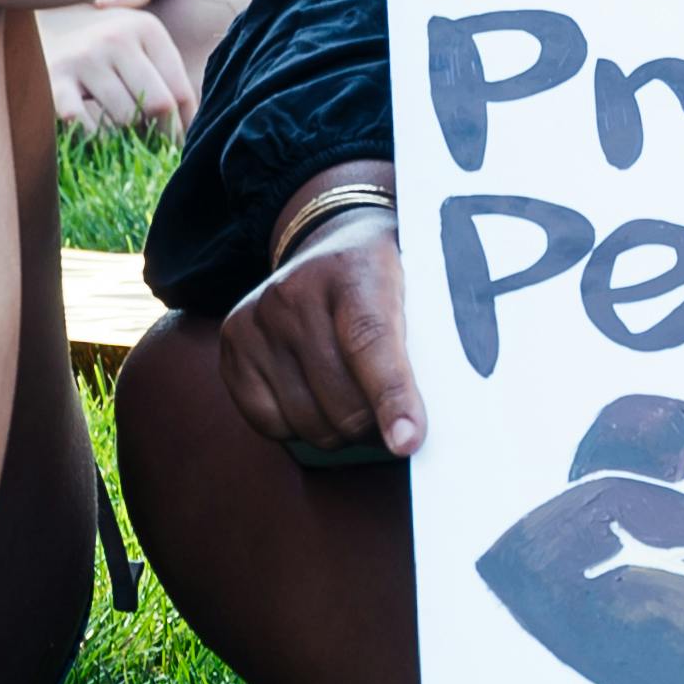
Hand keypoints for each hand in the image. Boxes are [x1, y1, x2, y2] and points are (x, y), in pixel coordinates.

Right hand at [40, 0, 196, 143]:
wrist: (43, 22)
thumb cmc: (105, 42)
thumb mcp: (139, 40)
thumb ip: (167, 73)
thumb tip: (192, 124)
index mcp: (146, 29)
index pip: (180, 90)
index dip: (184, 125)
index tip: (180, 144)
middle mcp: (116, 38)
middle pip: (158, 105)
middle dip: (160, 135)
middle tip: (155, 149)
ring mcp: (83, 58)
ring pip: (124, 119)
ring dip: (128, 138)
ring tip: (126, 140)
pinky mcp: (53, 80)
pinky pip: (85, 125)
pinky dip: (94, 138)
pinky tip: (95, 136)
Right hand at [218, 168, 421, 459]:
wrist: (330, 242)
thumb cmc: (388, 279)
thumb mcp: (422, 284)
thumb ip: (435, 337)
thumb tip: (449, 411)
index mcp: (357, 269)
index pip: (371, 340)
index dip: (392, 397)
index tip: (408, 442)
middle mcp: (297, 292)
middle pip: (342, 400)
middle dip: (377, 426)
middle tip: (396, 417)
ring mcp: (258, 318)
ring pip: (310, 423)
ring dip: (343, 430)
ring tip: (358, 401)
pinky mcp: (233, 344)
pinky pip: (270, 423)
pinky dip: (301, 426)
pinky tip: (318, 395)